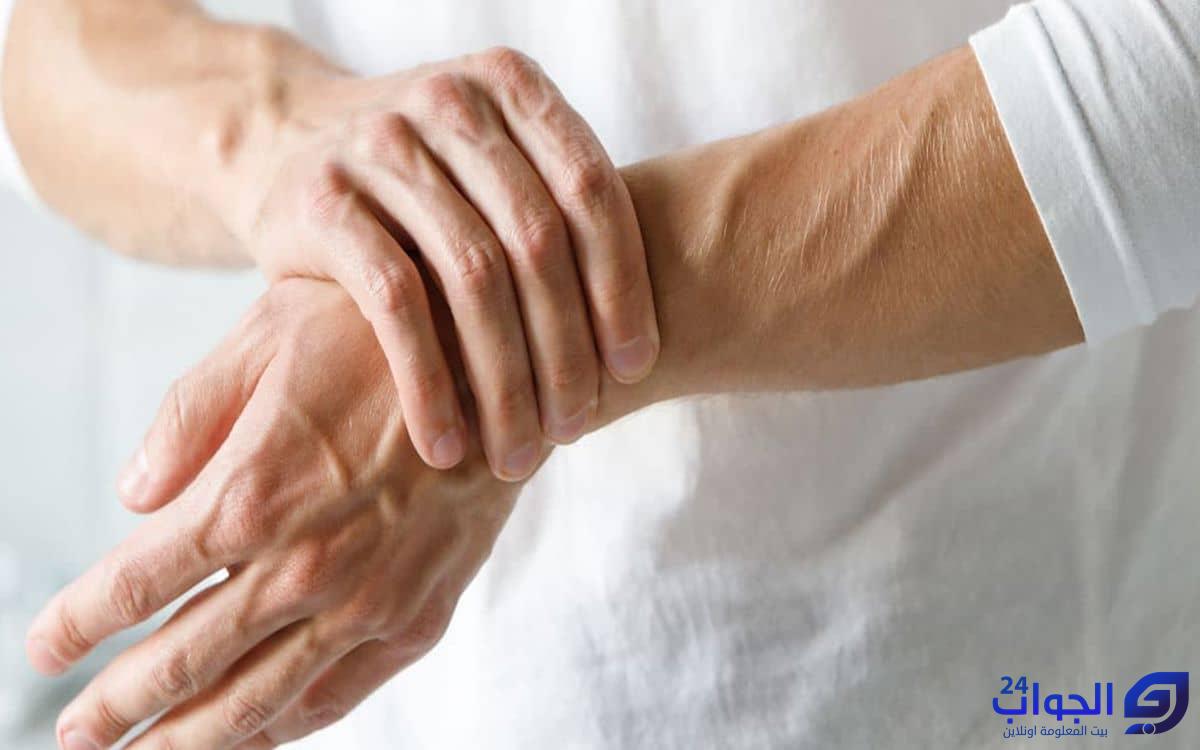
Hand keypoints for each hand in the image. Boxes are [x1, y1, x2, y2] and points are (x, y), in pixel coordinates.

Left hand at [28, 280, 527, 748]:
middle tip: (75, 734)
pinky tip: (259, 735)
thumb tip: (132, 497)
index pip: (134, 583)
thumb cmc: (379, 334)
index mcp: (253, 492)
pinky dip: (288, 723)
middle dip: (118, 705)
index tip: (41, 649)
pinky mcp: (421, 613)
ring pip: (260, 697)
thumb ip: (188, 419)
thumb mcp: (266, 339)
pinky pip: (340, 692)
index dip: (76, 623)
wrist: (507, 352)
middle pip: (185, 660)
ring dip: (194, 738)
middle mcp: (306, 565)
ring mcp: (369, 600)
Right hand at [211, 46, 658, 479]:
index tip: (636, 368)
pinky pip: (396, 305)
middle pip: (539, 242)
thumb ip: (557, 212)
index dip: (623, 286)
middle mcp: (450, 103)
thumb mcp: (490, 164)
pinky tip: (446, 442)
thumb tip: (642, 338)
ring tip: (518, 452)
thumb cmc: (419, 178)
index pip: (592, 190)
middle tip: (576, 426)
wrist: (280, 138)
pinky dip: (429, 383)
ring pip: (473, 278)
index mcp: (511, 87)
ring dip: (504, 382)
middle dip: (566, 350)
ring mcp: (380, 145)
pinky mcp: (322, 201)